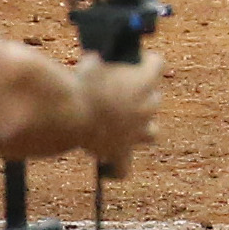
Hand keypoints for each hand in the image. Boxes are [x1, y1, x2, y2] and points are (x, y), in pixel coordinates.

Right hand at [76, 54, 164, 171]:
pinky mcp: (120, 153)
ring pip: (151, 132)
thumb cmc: (79, 82)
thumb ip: (101, 61)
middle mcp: (147, 106)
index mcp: (145, 79)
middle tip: (118, 91)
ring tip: (123, 126)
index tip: (133, 61)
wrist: (71, 111)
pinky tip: (106, 166)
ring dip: (141, 128)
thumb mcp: (92, 61)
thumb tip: (97, 61)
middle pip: (154, 97)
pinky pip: (123, 168)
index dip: (145, 61)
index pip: (157, 64)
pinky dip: (116, 167)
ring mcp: (136, 132)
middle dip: (140, 94)